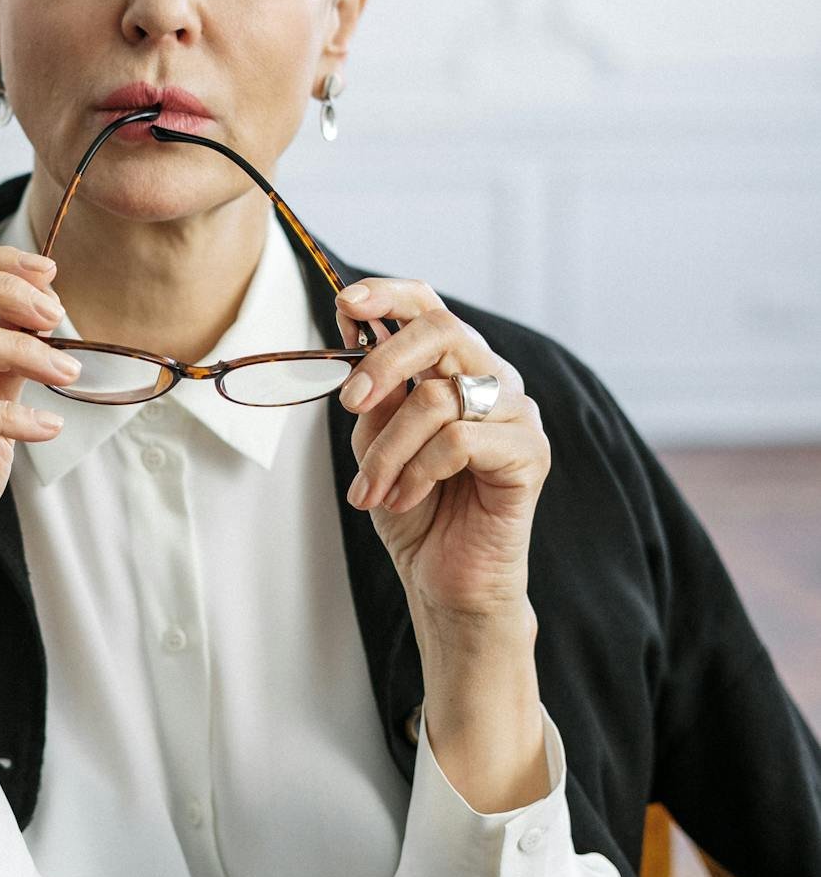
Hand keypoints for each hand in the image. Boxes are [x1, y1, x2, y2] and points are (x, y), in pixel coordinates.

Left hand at [333, 279, 550, 619]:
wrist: (445, 581)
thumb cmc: (413, 508)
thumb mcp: (375, 440)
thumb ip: (374, 390)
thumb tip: (354, 331)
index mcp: (454, 368)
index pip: (429, 307)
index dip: (389, 295)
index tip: (346, 302)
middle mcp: (491, 379)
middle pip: (442, 330)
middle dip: (383, 361)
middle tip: (349, 402)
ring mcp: (516, 414)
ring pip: (437, 398)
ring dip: (388, 449)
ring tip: (371, 490)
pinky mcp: (530, 453)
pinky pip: (459, 440)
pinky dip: (418, 471)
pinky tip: (406, 499)